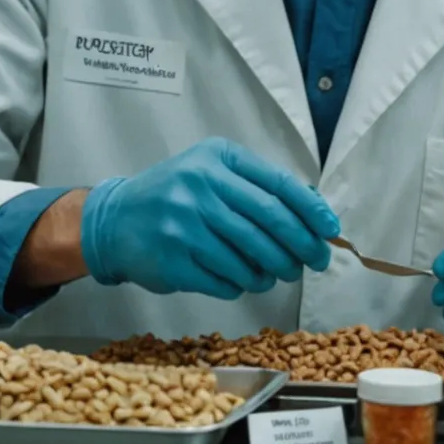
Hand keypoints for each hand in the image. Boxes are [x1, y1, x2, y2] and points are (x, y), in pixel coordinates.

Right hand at [80, 137, 339, 299]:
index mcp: (216, 158)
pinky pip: (226, 281)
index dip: (311, 211)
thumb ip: (255, 186)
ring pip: (251, 258)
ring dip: (272, 272)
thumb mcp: (209, 172)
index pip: (278, 184)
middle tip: (314, 261)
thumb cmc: (173, 196)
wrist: (113, 221)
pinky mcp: (174, 260)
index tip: (330, 231)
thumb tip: (314, 216)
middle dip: (301, 247)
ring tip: (275, 274)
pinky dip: (241, 285)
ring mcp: (184, 224)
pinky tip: (240, 279)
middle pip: (271, 222)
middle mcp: (199, 186)